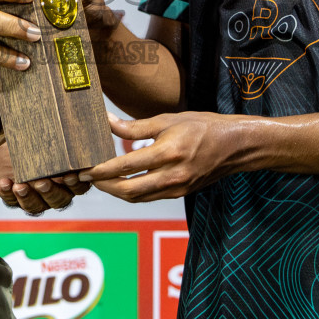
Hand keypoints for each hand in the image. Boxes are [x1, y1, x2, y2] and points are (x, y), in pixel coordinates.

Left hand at [0, 133, 89, 213]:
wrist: (12, 147)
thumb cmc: (38, 141)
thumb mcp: (49, 138)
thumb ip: (61, 135)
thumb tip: (71, 115)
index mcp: (70, 179)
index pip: (79, 187)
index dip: (76, 184)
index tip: (69, 176)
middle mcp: (56, 193)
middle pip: (59, 200)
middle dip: (50, 192)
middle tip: (41, 182)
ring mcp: (36, 199)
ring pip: (36, 206)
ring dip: (28, 198)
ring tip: (20, 186)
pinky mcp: (15, 199)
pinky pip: (12, 201)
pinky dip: (8, 193)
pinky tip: (5, 183)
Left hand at [80, 112, 248, 201]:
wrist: (234, 146)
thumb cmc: (201, 126)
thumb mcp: (168, 119)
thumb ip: (135, 125)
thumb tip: (107, 122)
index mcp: (168, 153)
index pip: (126, 166)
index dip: (102, 170)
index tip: (84, 169)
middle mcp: (172, 175)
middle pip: (128, 190)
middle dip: (104, 186)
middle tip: (86, 177)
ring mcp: (176, 188)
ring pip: (137, 198)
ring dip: (115, 192)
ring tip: (99, 180)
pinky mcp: (179, 194)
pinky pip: (149, 197)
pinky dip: (131, 192)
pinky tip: (121, 182)